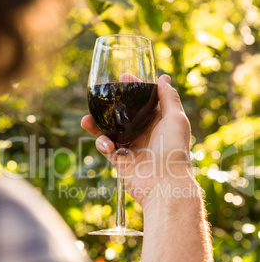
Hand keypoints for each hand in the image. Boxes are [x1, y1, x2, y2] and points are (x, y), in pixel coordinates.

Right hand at [81, 75, 191, 208]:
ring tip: (86, 120)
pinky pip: (107, 149)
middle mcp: (145, 133)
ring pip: (110, 131)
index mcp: (158, 121)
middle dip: (111, 105)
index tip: (123, 77)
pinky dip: (102, 144)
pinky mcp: (122, 161)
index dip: (133, 88)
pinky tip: (105, 144)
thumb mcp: (176, 118)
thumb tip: (164, 78)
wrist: (164, 184)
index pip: (143, 101)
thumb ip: (169, 98)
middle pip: (123, 114)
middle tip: (100, 95)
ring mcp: (132, 147)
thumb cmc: (174, 150)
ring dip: (97, 125)